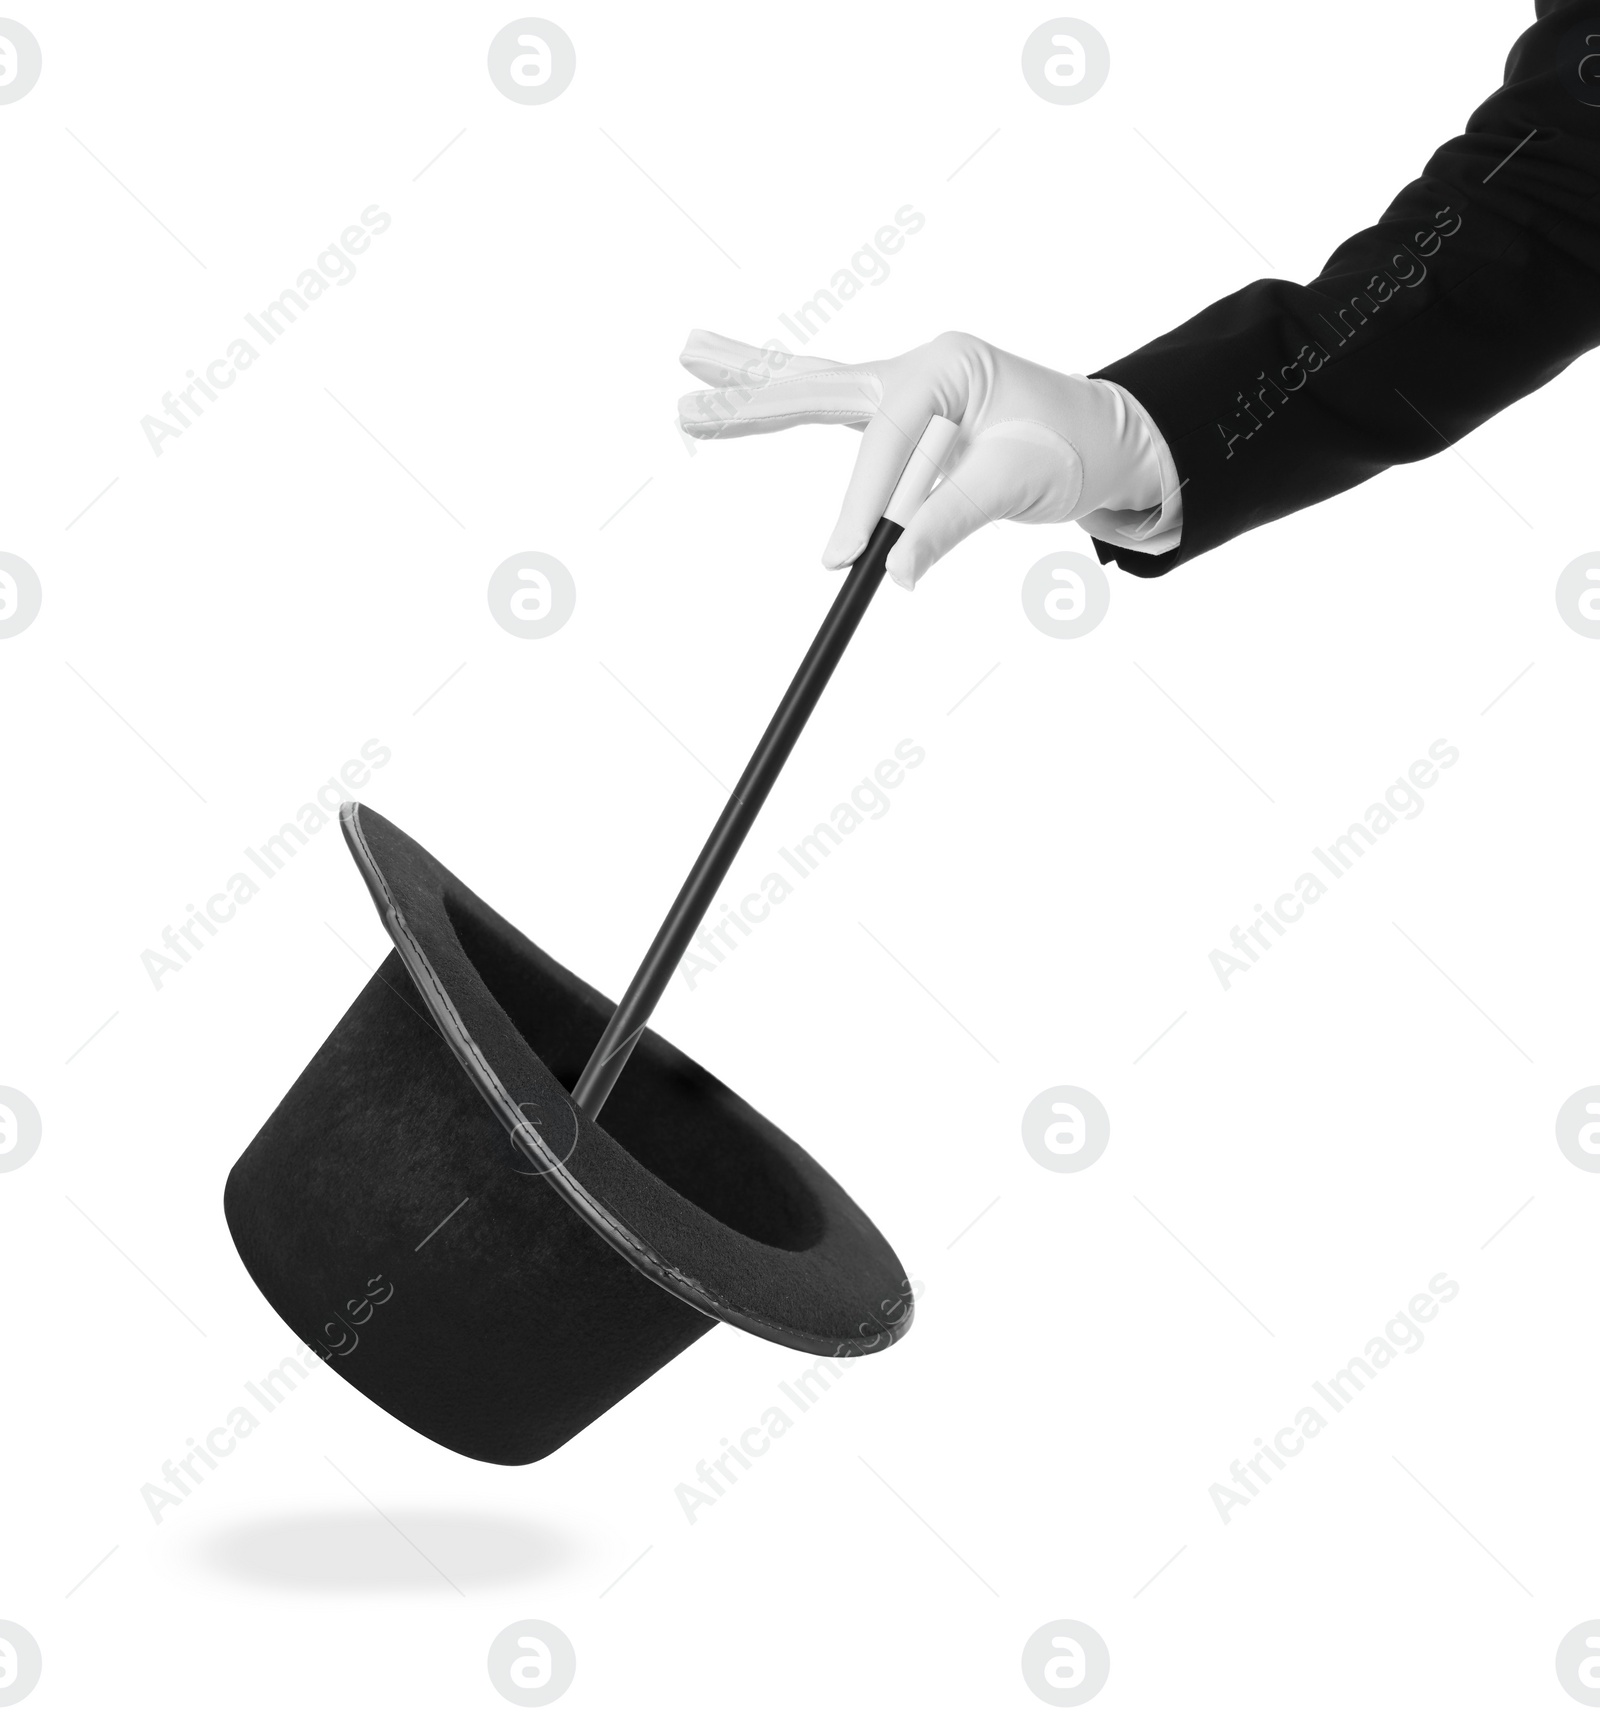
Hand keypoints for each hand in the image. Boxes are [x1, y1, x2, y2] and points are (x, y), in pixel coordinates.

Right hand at [677, 329, 1171, 588]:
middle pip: (821, 385)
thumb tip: (894, 570)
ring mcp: (904, 384)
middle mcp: (917, 366)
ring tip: (688, 354)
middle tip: (686, 410)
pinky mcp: (898, 414)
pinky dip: (783, 392)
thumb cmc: (1071, 451)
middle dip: (754, 399)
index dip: (863, 501)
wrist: (1105, 441)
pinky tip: (733, 378)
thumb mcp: (1019, 484)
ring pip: (814, 384)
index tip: (842, 561)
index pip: (889, 441)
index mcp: (948, 368)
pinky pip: (830, 407)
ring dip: (750, 377)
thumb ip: (952, 521)